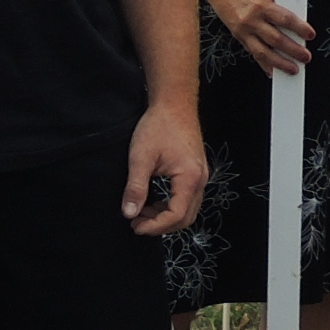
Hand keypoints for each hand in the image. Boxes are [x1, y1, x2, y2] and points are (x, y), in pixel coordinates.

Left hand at [121, 99, 207, 233]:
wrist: (174, 103)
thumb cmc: (159, 126)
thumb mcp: (141, 158)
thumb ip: (135, 188)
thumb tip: (129, 213)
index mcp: (190, 178)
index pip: (176, 215)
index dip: (155, 226)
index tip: (135, 226)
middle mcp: (200, 179)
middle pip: (186, 217)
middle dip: (161, 225)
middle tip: (137, 222)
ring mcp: (200, 175)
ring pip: (188, 209)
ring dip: (166, 216)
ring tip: (142, 212)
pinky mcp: (196, 170)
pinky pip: (188, 198)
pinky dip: (171, 205)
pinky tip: (153, 200)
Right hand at [204, 0, 312, 73]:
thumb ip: (277, 7)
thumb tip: (293, 21)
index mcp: (261, 5)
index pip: (285, 19)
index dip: (300, 28)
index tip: (310, 35)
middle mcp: (251, 20)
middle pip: (276, 40)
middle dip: (293, 50)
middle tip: (305, 57)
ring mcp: (243, 31)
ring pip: (263, 52)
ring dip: (280, 63)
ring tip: (292, 69)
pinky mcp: (237, 37)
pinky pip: (252, 53)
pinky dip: (263, 64)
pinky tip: (272, 70)